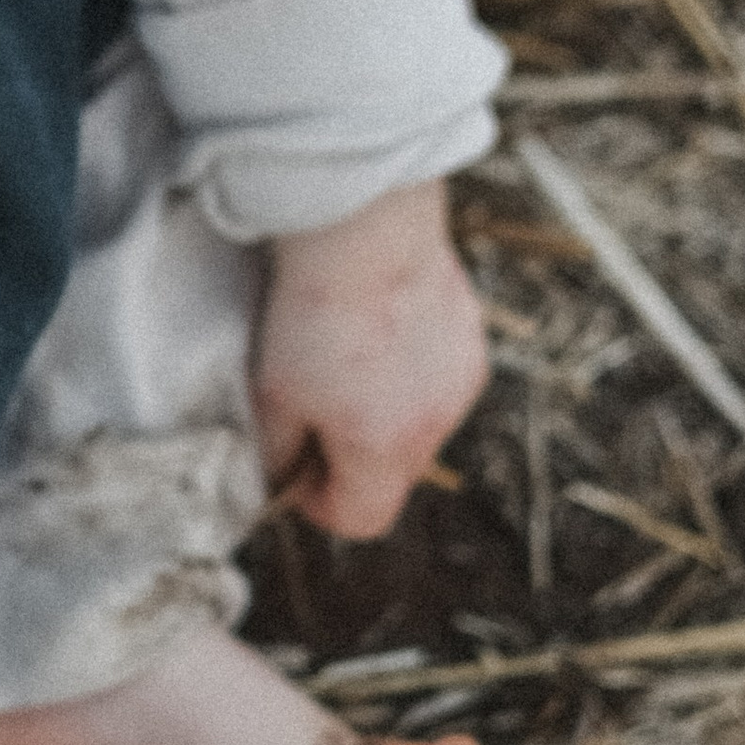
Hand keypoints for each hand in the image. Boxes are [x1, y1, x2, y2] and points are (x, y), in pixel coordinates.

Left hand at [251, 178, 487, 539]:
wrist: (366, 225)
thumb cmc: (313, 309)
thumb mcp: (272, 392)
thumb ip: (278, 450)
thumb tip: (282, 474)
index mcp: (387, 450)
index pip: (363, 520)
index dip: (320, 505)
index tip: (295, 472)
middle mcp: (438, 423)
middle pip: (393, 472)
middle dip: (352, 455)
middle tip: (311, 410)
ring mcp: (463, 377)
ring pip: (418, 420)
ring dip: (384, 409)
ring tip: (344, 358)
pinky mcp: (471, 334)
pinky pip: (437, 373)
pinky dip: (408, 366)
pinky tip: (376, 325)